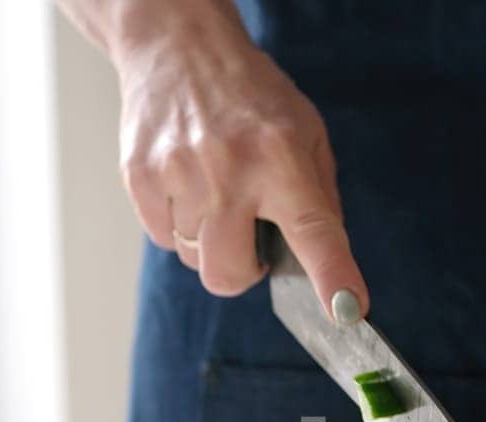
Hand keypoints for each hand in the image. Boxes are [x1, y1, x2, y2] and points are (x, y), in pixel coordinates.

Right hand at [113, 12, 366, 320]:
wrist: (178, 47)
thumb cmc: (250, 94)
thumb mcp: (306, 132)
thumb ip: (319, 197)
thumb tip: (324, 263)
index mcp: (281, 157)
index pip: (314, 231)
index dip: (332, 277)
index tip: (347, 311)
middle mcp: (229, 169)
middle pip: (229, 274)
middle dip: (243, 273)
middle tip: (252, 240)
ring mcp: (177, 174)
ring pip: (194, 260)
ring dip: (210, 242)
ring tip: (216, 193)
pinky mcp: (139, 176)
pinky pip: (163, 237)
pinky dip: (178, 225)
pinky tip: (187, 185)